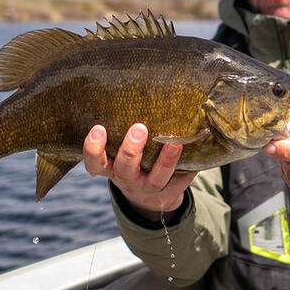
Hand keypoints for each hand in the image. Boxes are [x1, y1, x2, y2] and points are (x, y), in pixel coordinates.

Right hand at [82, 123, 196, 222]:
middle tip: (139, 129)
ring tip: (175, 143)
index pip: (94, 161)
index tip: (99, 128)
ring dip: (165, 161)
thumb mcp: (120, 152)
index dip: (93, 147)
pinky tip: (196, 155)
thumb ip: (122, 132)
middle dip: (131, 150)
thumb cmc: (132, 163)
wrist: (147, 199)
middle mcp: (126, 180)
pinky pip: (179, 184)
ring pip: (156, 179)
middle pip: (125, 169)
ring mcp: (147, 191)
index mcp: (109, 168)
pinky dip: (188, 170)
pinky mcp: (166, 197)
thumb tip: (137, 91)